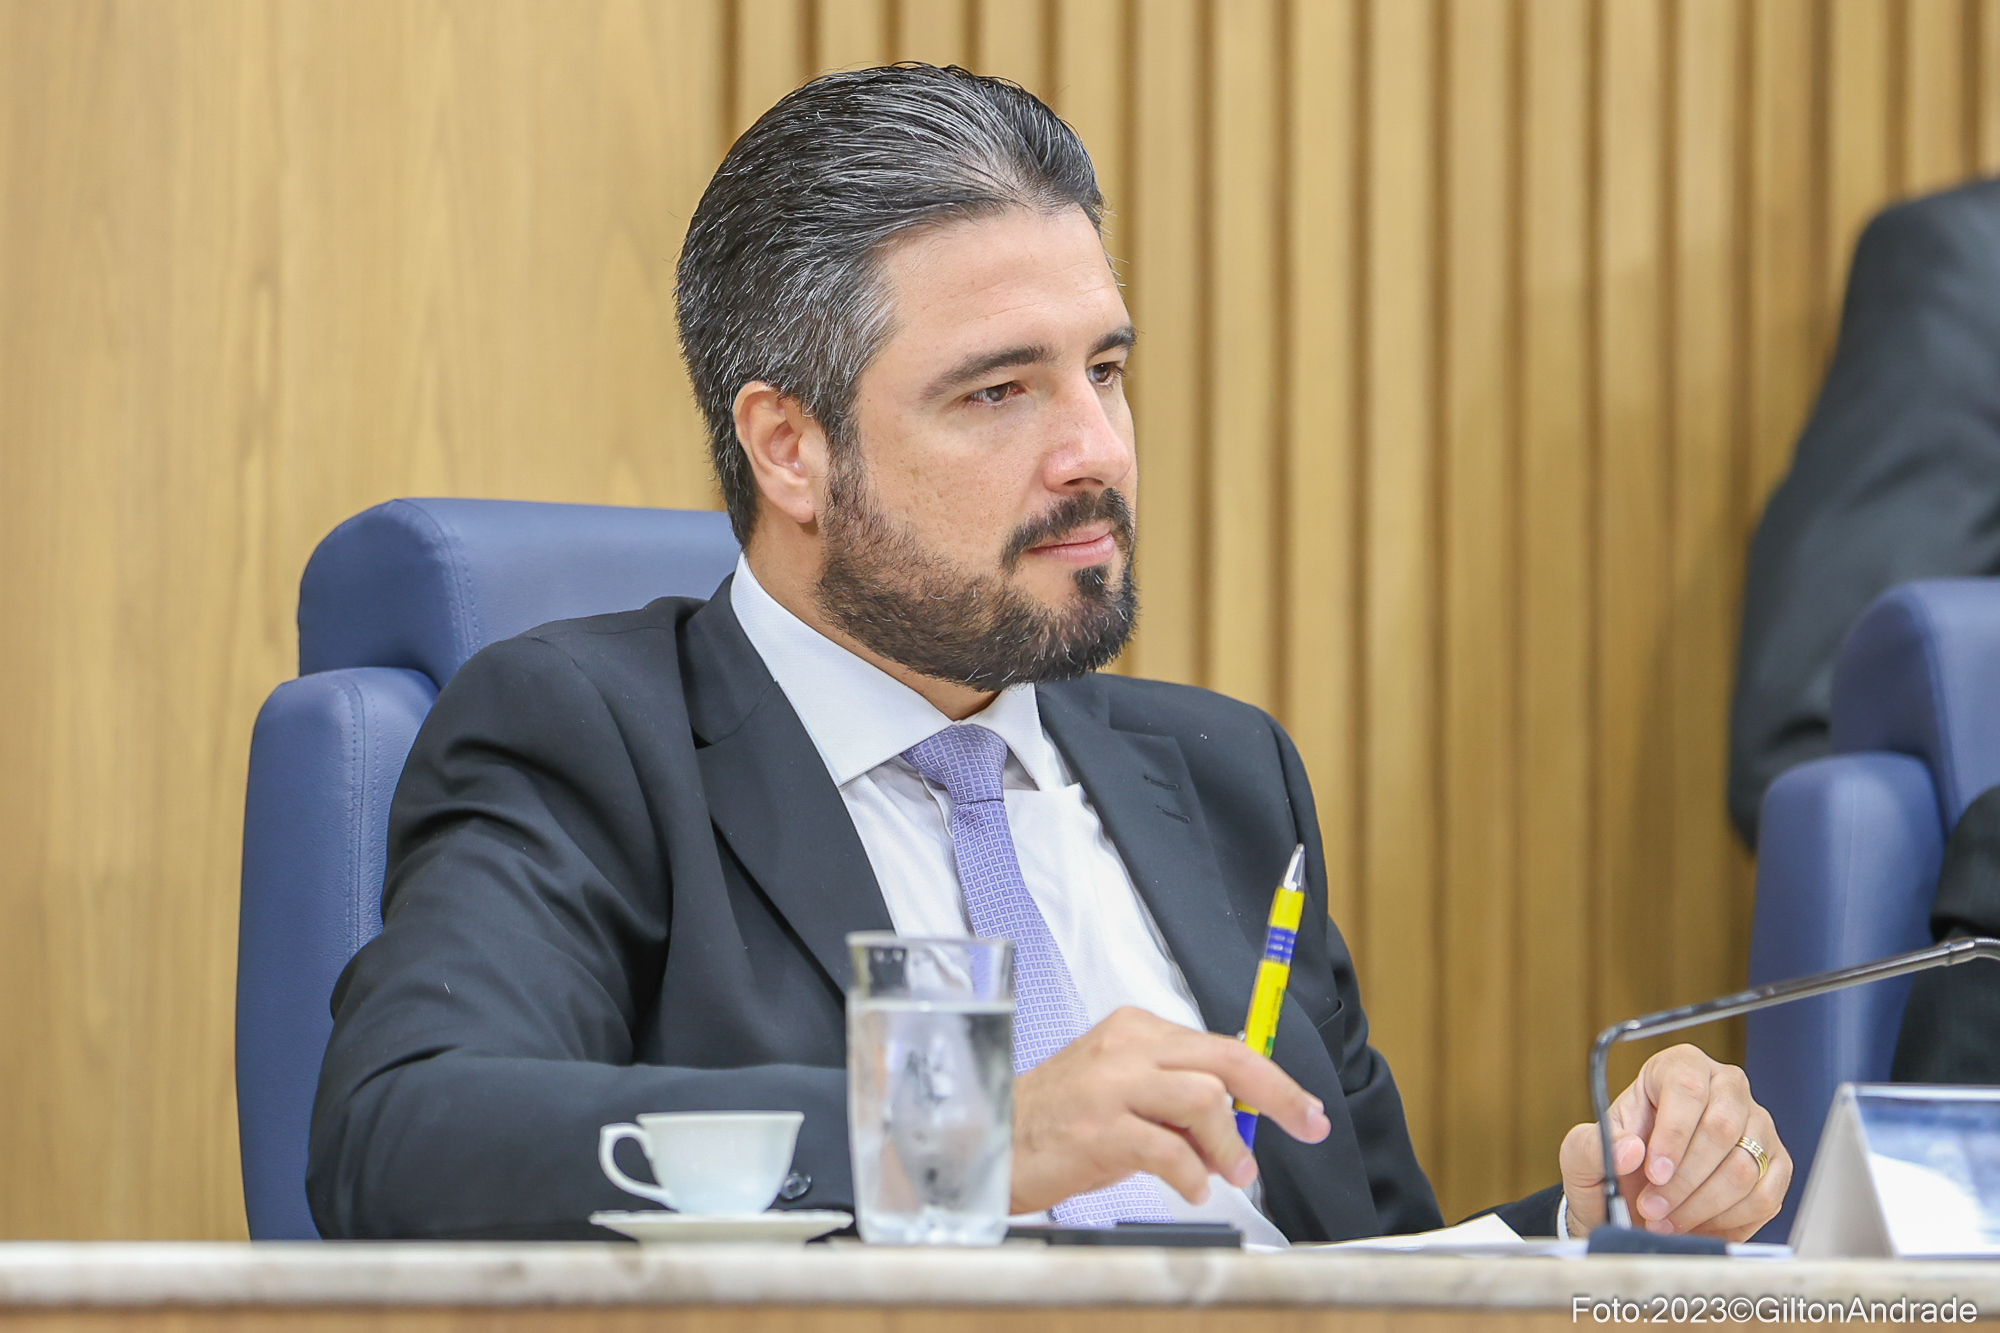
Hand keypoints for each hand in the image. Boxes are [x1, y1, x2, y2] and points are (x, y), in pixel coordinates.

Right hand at [1009, 1006, 1332, 1213]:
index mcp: (1136, 1029)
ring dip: (1229, 1144)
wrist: (992, 1140)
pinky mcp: (1099, 1128)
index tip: (1304, 1109)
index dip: (1273, 1079)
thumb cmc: (1058, 1120)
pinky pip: (1169, 1150)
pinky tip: (1191, 1188)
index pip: (1222, 1046)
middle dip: (1278, 1095)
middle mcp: (1126, 1047)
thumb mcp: (1123, 1091)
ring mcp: (1111, 1085)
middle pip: (1225, 1059)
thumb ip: (1177, 1098)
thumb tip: (1240, 1125)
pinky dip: (1193, 1175)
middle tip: (1306, 1126)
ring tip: (1226, 1173)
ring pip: (1204, 1099)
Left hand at [1558, 1044, 1790, 1240]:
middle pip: (1722, 1129)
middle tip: (1653, 1208)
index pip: (1687, 1089)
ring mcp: (1757, 1125)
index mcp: (1678, 1067)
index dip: (1672, 1134)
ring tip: (1666, 1220)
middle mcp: (1726, 1088)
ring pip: (1744, 1168)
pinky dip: (1728, 1220)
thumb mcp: (1581, 1154)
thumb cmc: (1612, 1166)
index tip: (1653, 1172)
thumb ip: (1592, 1147)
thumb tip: (1631, 1149)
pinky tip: (1696, 1224)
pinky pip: (1765, 1196)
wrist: (1633, 1200)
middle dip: (1684, 1180)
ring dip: (1702, 1205)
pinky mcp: (1776, 1164)